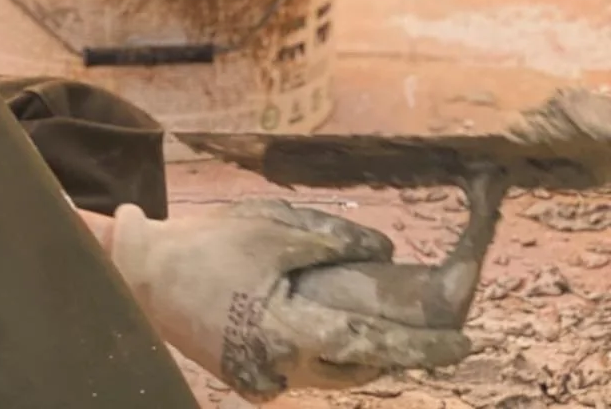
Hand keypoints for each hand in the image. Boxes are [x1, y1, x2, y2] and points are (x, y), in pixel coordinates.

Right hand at [110, 199, 470, 400]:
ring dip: (370, 352)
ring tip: (397, 327)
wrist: (145, 277)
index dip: (421, 344)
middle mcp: (285, 368)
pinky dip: (333, 352)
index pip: (371, 341)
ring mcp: (269, 381)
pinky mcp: (255, 381)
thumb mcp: (270, 228)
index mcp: (289, 328)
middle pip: (362, 366)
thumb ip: (329, 239)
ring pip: (339, 372)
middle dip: (403, 349)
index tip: (464, 341)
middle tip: (442, 335)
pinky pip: (311, 370)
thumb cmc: (209, 246)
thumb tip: (383, 250)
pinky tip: (339, 327)